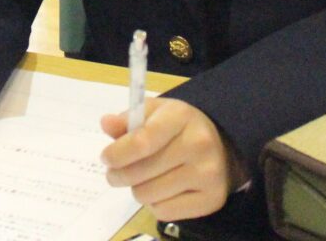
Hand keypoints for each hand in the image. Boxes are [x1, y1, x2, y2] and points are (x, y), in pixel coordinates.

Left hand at [101, 98, 233, 222]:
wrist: (219, 146)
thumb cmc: (178, 128)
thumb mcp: (154, 113)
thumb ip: (128, 119)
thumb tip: (106, 123)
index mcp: (181, 116)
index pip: (141, 142)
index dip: (117, 154)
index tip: (106, 158)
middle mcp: (199, 144)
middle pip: (140, 172)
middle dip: (119, 175)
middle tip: (115, 173)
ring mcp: (208, 174)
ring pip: (148, 195)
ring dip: (137, 190)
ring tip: (142, 180)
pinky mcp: (212, 199)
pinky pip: (164, 212)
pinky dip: (154, 205)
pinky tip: (161, 191)